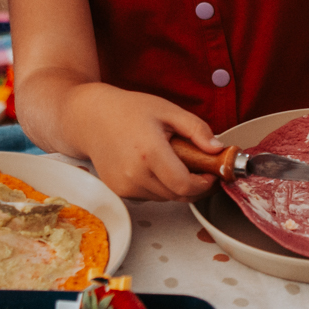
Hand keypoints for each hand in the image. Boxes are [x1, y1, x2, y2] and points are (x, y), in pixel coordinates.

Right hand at [71, 85, 222, 200]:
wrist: (90, 118)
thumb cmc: (128, 110)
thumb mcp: (168, 110)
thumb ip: (196, 129)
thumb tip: (217, 149)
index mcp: (149, 153)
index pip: (185, 185)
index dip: (204, 185)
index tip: (212, 174)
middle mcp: (134, 174)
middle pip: (177, 195)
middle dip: (194, 185)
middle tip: (201, 168)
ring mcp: (124, 185)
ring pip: (164, 198)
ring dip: (176, 186)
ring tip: (175, 162)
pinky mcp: (118, 190)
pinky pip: (149, 196)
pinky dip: (159, 186)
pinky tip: (155, 167)